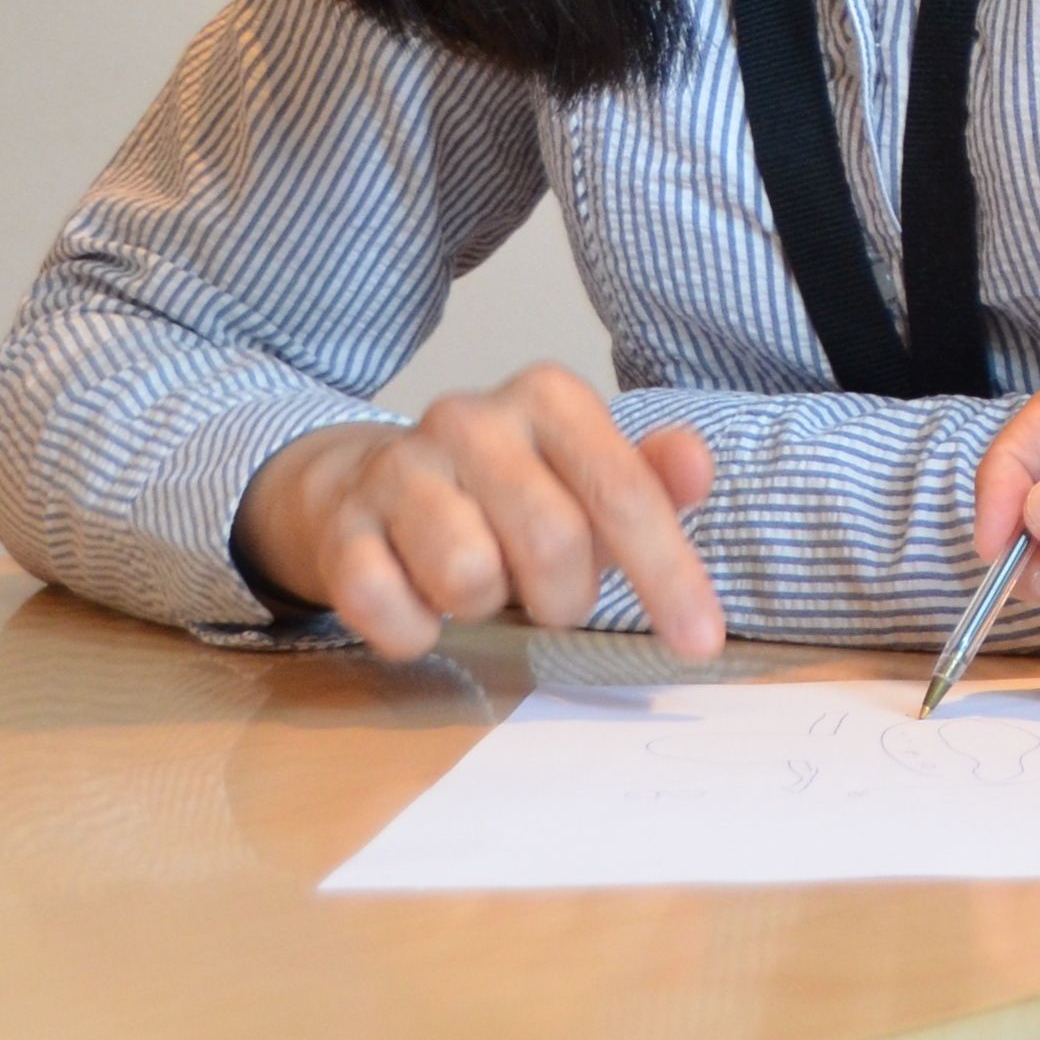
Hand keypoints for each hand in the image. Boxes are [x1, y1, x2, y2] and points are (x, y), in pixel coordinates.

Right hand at [236, 366, 724, 662]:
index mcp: (549, 398)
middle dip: (565, 597)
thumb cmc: (512, 492)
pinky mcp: (340, 527)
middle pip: (551, 541)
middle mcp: (469, 418)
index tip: (700, 642)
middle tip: (552, 598)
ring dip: (484, 606)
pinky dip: (414, 629)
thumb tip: (695, 466)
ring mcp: (396, 468)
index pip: (623, 493)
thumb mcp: (592, 479)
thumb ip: (652, 478)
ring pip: (466, 575)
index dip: (668, 575)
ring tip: (479, 583)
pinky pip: (386, 606)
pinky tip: (420, 602)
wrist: (372, 485)